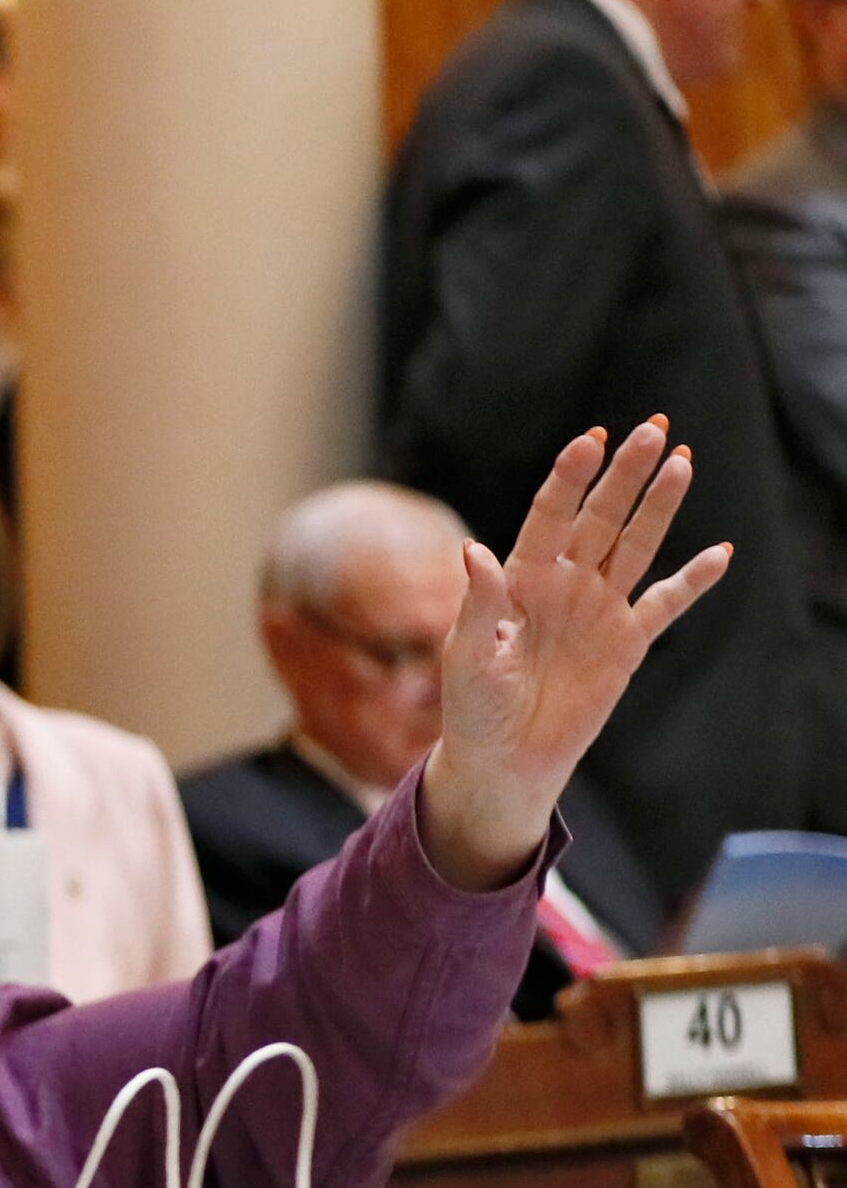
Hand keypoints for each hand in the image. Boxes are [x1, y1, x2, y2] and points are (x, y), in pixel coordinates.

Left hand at [420, 420, 728, 889]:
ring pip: (635, 546)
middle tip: (653, 428)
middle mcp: (563, 584)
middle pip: (601, 518)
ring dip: (659, 506)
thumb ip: (479, 604)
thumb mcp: (468, 655)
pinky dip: (693, 581)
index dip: (570, 478)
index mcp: (519, 579)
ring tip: (682, 462)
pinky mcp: (626, 642)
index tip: (590, 440)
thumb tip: (474, 551)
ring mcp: (598, 609)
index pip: (549, 515)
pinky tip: (720, 552)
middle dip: (625, 475)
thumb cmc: (473, 708)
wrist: (504, 759)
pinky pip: (665, 604)